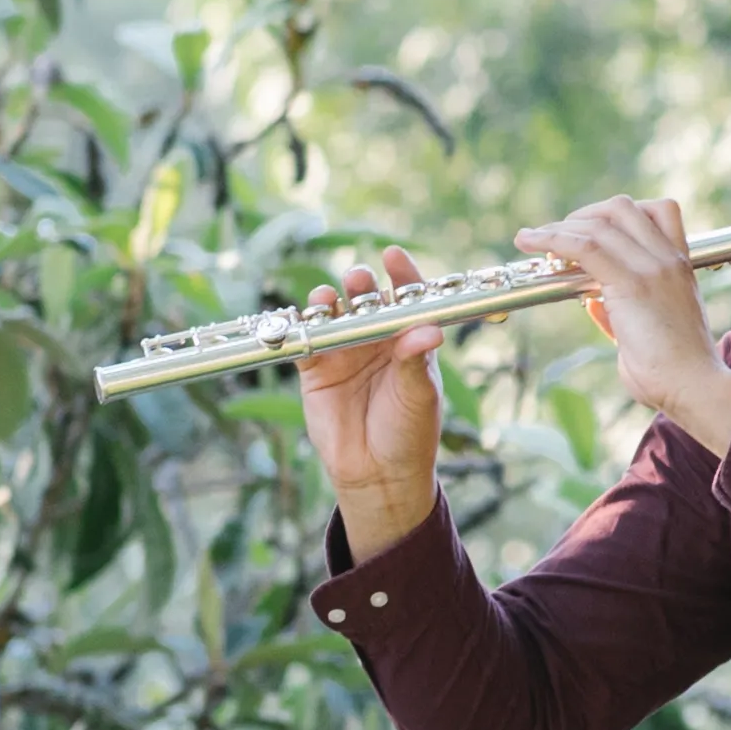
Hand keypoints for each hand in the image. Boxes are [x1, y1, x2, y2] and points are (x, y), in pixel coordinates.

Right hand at [294, 250, 451, 561]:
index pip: (406, 297)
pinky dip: (301, 328)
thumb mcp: (418, 395)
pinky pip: (304, 340)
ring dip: (329, 301)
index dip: (401, 275)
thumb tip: (430, 329)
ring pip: (332, 314)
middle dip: (361, 284)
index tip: (393, 256)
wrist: (378, 473)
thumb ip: (416, 361)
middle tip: (359, 279)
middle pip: (365, 299)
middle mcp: (376, 338)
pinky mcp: (315, 368)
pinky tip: (303, 320)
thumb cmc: (410, 432)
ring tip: (331, 298)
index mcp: (408, 337)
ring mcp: (344, 350)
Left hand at [518, 193, 730, 452]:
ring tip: (534, 240)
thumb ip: (621, 313)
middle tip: (558, 239)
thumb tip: (594, 303)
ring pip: (599, 223)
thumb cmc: (673, 373)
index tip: (590, 232)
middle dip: (583, 216)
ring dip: (560, 227)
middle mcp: (668, 259)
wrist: (694, 387)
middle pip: (621, 207)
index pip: (659, 210)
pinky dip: (552, 238)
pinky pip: (585, 246)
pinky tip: (529, 240)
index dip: (618, 214)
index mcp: (680, 266)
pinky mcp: (633, 284)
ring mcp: (653, 268)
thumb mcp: (647, 333)